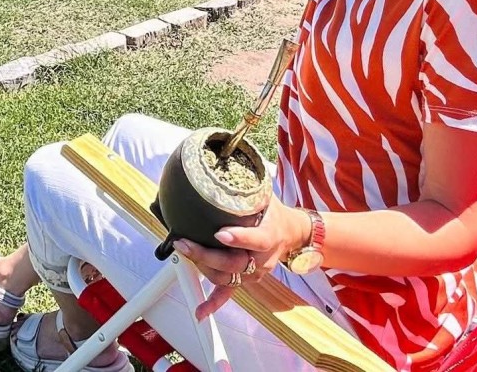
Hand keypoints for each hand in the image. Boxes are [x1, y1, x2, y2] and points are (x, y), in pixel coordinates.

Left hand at [172, 195, 310, 320]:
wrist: (293, 234)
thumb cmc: (275, 212)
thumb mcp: (266, 195)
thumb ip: (247, 187)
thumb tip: (222, 164)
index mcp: (269, 236)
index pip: (255, 240)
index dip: (238, 238)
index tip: (220, 233)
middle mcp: (262, 259)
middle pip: (233, 263)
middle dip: (206, 254)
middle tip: (184, 242)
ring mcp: (253, 273)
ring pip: (226, 277)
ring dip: (202, 268)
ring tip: (183, 251)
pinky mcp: (246, 280)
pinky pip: (228, 294)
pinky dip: (213, 304)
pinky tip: (200, 313)